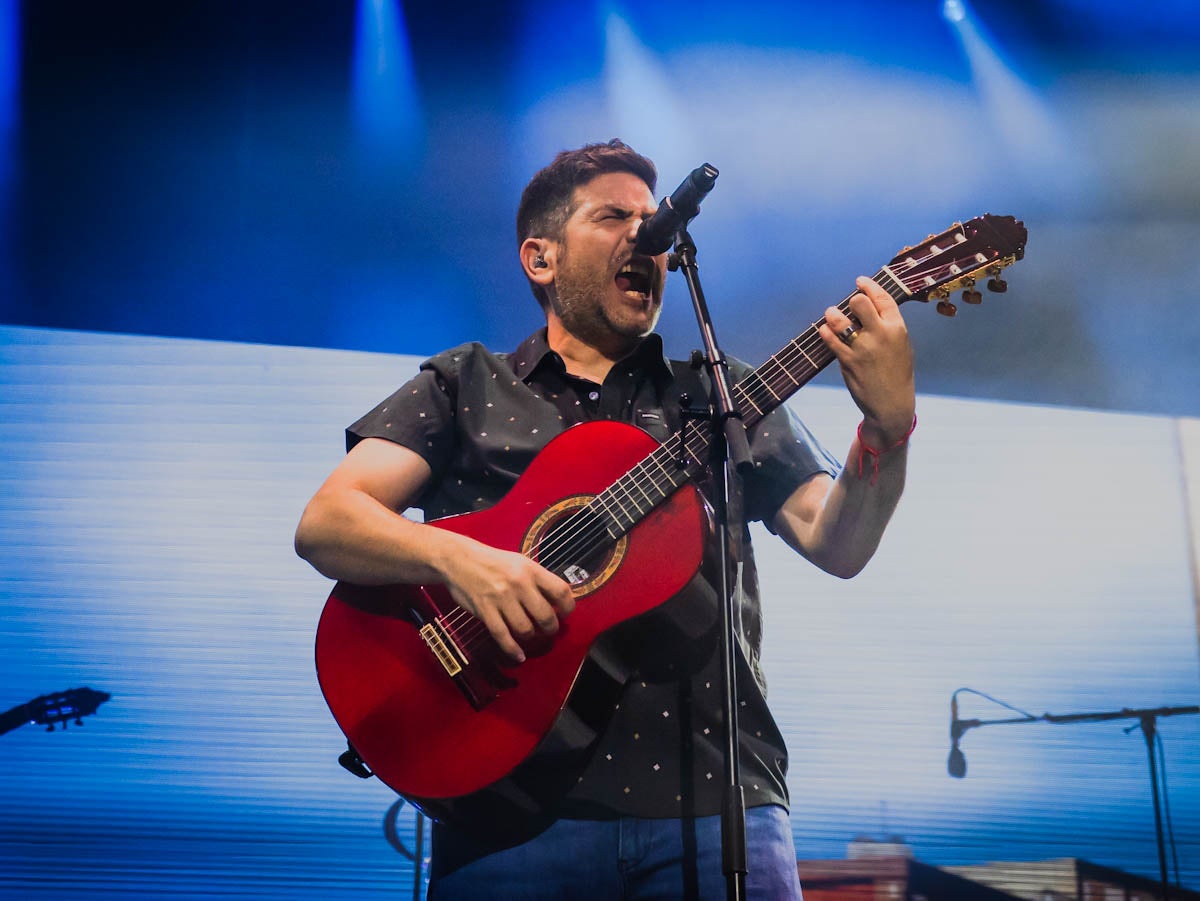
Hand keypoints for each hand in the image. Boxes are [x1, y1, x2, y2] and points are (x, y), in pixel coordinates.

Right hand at [440, 538, 575, 663]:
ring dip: (531, 637)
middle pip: (546, 616)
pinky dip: (512, 649)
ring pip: (525, 629)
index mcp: (531, 570)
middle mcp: (519, 584)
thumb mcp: (520, 563)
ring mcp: (501, 598)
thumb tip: (558, 601)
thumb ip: (538, 580)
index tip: (564, 614)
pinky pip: (503, 636)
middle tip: (549, 630)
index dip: (568, 607)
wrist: (460, 559)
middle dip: (551, 629)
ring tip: (531, 635)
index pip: (561, 591)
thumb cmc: (494, 562)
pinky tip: (519, 656)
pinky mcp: (485, 611)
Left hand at [818, 276, 915, 444]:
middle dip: (852, 300)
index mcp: (897, 328)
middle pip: (860, 303)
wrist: (891, 402)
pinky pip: (831, 340)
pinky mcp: (848, 361)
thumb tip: (870, 308)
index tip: (859, 281)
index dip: (869, 286)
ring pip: (841, 320)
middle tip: (847, 306)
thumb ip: (888, 326)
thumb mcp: (902, 345)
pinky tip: (825, 330)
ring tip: (831, 315)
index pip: (882, 298)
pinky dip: (825, 332)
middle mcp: (881, 334)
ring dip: (833, 314)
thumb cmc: (897, 373)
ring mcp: (863, 347)